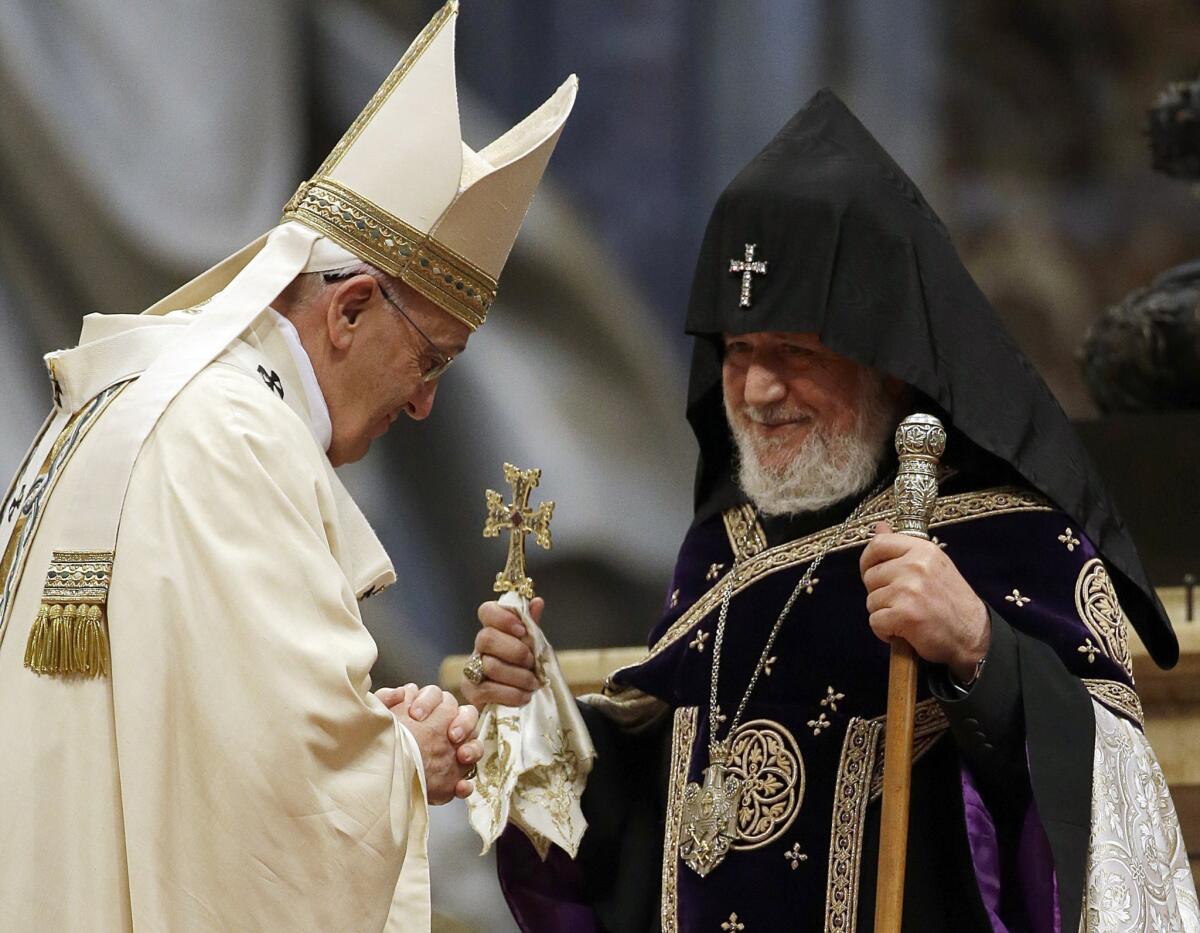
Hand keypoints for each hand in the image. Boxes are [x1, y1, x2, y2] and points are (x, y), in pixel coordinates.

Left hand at [378, 684, 481, 803]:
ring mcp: (455, 752)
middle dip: (463, 722)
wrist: (380, 774)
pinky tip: (460, 787)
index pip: (439, 696)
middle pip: (467, 714)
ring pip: (475, 744)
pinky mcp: (453, 779)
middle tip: (451, 734)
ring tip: (462, 756)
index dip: (430, 701)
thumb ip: (386, 699)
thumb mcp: (381, 718)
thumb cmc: (384, 740)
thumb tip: (401, 692)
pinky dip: (466, 784)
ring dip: (473, 749)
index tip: (415, 714)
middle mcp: (449, 726)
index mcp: (431, 709)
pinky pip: (467, 780)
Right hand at [461, 597, 544, 707]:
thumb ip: (532, 627)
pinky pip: (488, 690)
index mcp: (495, 630)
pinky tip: (525, 696)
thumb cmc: (530, 671)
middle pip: (487, 638)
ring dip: (519, 676)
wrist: (531, 702)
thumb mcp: (536, 648)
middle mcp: (480, 647)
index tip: (522, 630)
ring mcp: (472, 669)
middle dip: (515, 651)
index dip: (503, 618)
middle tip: (532, 662)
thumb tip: (537, 602)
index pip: (487, 611)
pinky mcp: (472, 692)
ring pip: (491, 665)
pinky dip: (512, 694)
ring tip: (534, 683)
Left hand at [859, 521, 989, 680]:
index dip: (868, 561)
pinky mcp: (905, 614)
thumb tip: (879, 527)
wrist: (973, 635)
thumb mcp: (931, 566)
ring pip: (871, 601)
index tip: (873, 574)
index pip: (878, 545)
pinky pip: (875, 621)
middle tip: (903, 603)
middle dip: (880, 593)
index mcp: (923, 551)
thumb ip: (902, 548)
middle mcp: (916, 566)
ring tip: (908, 616)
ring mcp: (910, 590)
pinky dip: (886, 631)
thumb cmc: (950, 602)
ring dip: (884, 614)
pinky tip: (905, 631)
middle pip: (871, 577)